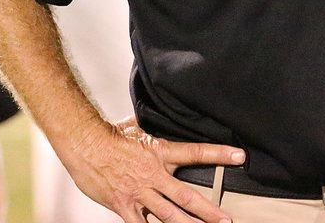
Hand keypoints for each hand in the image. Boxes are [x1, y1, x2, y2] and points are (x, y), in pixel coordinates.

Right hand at [68, 116, 245, 222]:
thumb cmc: (110, 133)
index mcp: (160, 151)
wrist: (84, 143)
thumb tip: (163, 113)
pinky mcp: (124, 206)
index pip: (196, 152)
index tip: (239, 156)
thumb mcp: (138, 125)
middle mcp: (154, 174)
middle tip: (227, 220)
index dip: (219, 154)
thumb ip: (154, 126)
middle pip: (187, 196)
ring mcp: (139, 193)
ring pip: (169, 216)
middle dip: (209, 211)